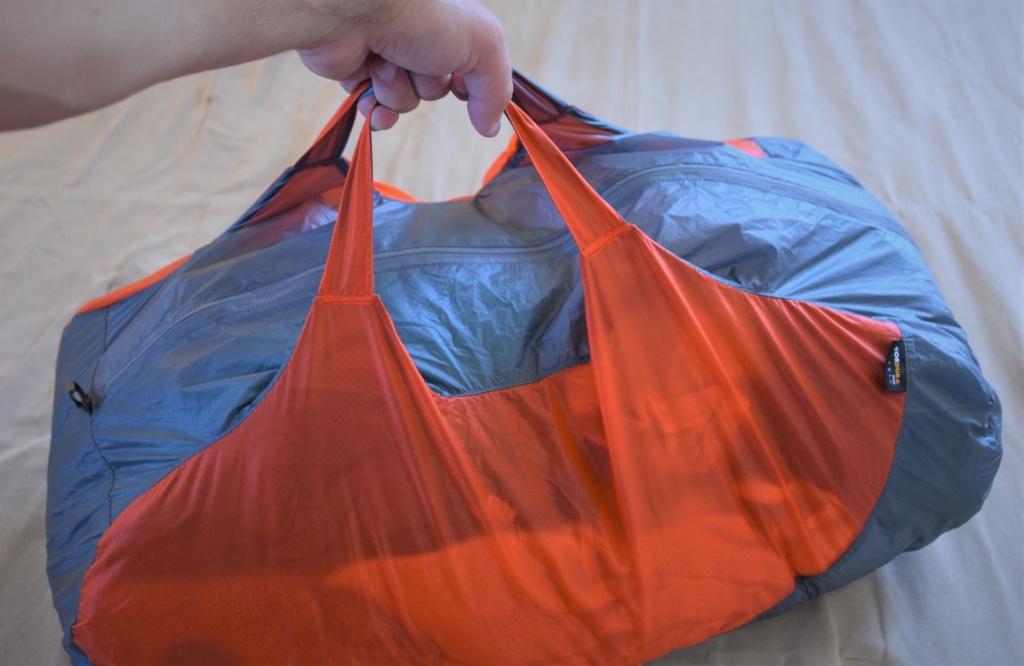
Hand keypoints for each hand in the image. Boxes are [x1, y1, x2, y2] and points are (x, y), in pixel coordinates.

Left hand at [296, 0, 511, 136]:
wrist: (357, 11)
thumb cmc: (425, 19)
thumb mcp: (483, 48)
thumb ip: (496, 90)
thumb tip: (491, 127)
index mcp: (449, 27)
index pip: (469, 70)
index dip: (468, 86)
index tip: (461, 87)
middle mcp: (417, 39)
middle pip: (435, 90)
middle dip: (427, 84)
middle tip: (417, 60)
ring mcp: (385, 56)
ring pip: (404, 101)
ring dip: (397, 90)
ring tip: (384, 63)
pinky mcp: (356, 72)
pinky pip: (375, 110)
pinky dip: (376, 110)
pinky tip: (372, 100)